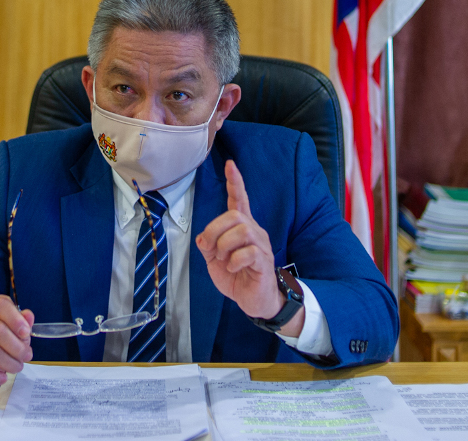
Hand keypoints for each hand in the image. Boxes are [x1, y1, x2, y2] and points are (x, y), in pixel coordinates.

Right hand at [0, 295, 33, 385]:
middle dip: (17, 347)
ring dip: (9, 363)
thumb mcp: (13, 321)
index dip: (15, 320)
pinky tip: (3, 378)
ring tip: (18, 366)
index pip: (0, 306)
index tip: (26, 333)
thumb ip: (23, 320)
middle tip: (27, 356)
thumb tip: (29, 317)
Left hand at [195, 160, 284, 319]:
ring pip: (242, 230)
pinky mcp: (264, 261)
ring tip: (223, 261)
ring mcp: (261, 246)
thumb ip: (208, 245)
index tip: (231, 165)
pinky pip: (249, 252)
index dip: (235, 183)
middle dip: (215, 229)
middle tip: (210, 248)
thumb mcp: (214, 261)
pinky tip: (233, 269)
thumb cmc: (237, 277)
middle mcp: (254, 232)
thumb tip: (203, 238)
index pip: (239, 200)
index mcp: (242, 228)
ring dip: (224, 245)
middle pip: (235, 215)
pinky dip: (234, 261)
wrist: (255, 301)